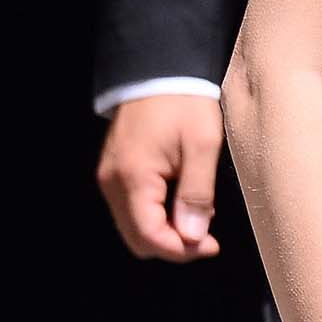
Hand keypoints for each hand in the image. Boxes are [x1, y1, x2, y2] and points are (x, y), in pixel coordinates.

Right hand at [96, 93, 223, 261]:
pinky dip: (156, 216)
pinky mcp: (115, 173)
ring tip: (197, 214)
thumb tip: (193, 237)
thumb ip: (197, 194)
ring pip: (134, 228)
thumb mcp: (202, 146)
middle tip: (206, 234)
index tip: (211, 245)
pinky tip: (181, 202)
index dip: (182, 250)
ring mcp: (110, 178)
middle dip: (173, 245)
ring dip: (165, 231)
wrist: (159, 70)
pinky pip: (132, 210)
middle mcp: (113, 182)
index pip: (151, 236)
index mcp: (134, 177)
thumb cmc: (183, 103)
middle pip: (138, 240)